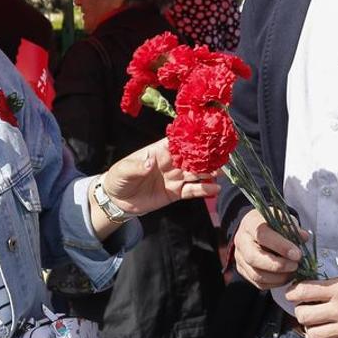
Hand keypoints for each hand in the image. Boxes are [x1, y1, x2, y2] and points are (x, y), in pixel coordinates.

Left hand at [100, 138, 219, 215]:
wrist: (117, 201)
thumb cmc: (118, 179)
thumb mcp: (123, 170)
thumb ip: (136, 167)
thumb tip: (150, 163)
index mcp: (158, 152)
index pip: (176, 143)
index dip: (189, 139)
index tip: (204, 136)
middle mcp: (170, 163)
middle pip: (191, 157)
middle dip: (204, 156)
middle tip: (219, 154)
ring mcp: (174, 177)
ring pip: (195, 173)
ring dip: (208, 172)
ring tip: (220, 171)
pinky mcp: (175, 193)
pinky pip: (192, 190)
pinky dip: (204, 190)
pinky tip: (215, 189)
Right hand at [233, 208, 303, 288]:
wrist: (258, 230)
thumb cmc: (272, 224)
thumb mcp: (282, 219)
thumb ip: (292, 228)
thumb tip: (303, 237)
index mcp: (250, 224)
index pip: (262, 235)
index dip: (280, 246)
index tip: (297, 254)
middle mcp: (241, 241)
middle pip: (254, 258)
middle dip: (278, 265)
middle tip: (296, 265)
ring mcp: (240, 258)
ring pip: (256, 274)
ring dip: (278, 277)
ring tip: (293, 272)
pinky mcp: (243, 271)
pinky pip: (259, 283)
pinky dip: (275, 283)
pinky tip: (286, 276)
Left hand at [286, 275, 337, 337]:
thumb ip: (331, 284)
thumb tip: (307, 290)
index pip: (305, 291)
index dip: (292, 292)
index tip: (291, 294)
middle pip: (304, 315)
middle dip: (300, 311)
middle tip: (304, 309)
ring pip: (312, 334)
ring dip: (308, 329)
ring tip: (313, 324)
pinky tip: (318, 337)